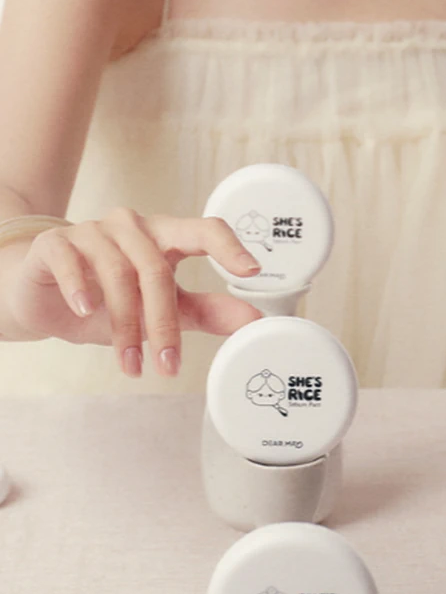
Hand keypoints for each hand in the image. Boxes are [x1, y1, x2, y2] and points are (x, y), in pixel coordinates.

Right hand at [5, 208, 261, 377]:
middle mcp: (132, 227)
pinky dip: (80, 289)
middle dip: (164, 323)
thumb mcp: (163, 307)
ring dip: (125, 327)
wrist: (45, 295)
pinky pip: (71, 262)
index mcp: (165, 236)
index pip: (204, 230)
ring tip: (132, 366)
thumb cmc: (112, 299)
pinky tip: (87, 312)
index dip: (229, 247)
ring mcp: (93, 231)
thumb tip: (253, 320)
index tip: (252, 271)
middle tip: (169, 366)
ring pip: (118, 273)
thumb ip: (207, 311)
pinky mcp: (56, 242)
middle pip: (157, 268)